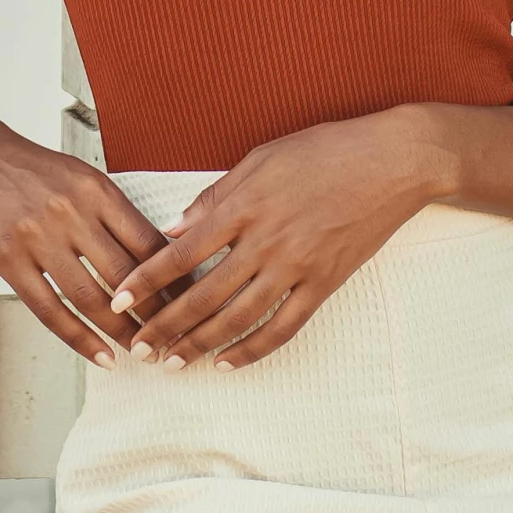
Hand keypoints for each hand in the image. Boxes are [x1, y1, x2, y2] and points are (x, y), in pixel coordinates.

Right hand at [0, 114, 173, 364]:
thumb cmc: (30, 167)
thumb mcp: (81, 176)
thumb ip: (114, 212)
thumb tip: (154, 255)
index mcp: (97, 190)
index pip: (148, 241)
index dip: (174, 276)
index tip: (190, 300)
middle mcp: (71, 212)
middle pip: (126, 274)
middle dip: (154, 313)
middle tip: (172, 337)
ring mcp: (38, 238)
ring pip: (91, 298)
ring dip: (120, 332)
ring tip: (140, 352)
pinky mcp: (9, 260)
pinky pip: (50, 309)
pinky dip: (79, 338)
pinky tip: (99, 354)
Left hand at [106, 105, 453, 369]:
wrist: (393, 161)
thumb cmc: (327, 149)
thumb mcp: (263, 156)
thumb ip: (217, 195)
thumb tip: (175, 227)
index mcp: (245, 205)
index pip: (182, 251)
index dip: (146, 279)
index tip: (119, 299)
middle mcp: (266, 240)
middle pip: (202, 295)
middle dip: (164, 325)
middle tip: (138, 347)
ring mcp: (296, 266)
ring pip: (237, 318)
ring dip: (200, 345)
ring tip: (173, 362)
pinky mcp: (324, 283)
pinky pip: (282, 327)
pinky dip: (252, 349)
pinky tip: (228, 362)